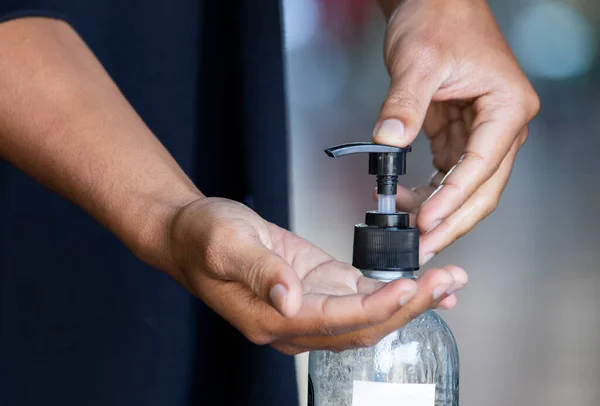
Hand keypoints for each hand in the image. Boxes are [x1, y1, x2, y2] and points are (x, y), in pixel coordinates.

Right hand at [166, 197, 466, 353]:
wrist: (193, 232)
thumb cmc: (202, 238)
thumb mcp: (225, 245)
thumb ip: (259, 272)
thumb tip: (290, 300)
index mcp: (271, 319)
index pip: (335, 322)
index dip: (375, 307)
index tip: (409, 288)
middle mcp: (295, 322)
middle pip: (362, 327)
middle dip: (409, 308)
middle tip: (447, 284)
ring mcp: (310, 306)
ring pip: (369, 316)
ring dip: (412, 302)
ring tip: (450, 283)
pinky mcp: (320, 287)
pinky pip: (363, 297)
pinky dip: (396, 293)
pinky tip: (424, 285)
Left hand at [373, 0, 539, 263]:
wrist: (435, 4)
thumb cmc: (439, 21)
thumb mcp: (417, 62)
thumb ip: (404, 105)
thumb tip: (389, 142)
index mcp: (506, 108)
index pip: (481, 166)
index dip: (453, 199)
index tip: (427, 223)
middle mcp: (502, 126)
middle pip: (482, 189)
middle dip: (451, 221)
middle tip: (423, 248)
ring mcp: (483, 133)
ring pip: (467, 188)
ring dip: (439, 212)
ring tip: (409, 233)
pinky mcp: (461, 134)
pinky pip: (449, 174)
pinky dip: (430, 192)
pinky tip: (408, 202)